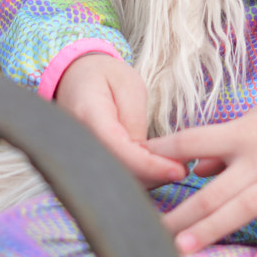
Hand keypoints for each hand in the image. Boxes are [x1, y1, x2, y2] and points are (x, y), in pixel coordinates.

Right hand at [53, 53, 187, 188]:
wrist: (74, 77)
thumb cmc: (103, 76)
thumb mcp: (128, 85)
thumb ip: (135, 120)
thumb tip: (145, 155)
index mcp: (88, 116)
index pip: (120, 152)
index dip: (150, 166)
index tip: (179, 170)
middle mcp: (77, 142)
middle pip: (118, 172)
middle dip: (153, 177)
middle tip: (182, 169)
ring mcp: (78, 155)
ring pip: (115, 179)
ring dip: (146, 180)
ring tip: (172, 167)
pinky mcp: (86, 162)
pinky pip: (111, 174)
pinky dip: (135, 177)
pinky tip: (155, 168)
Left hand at [145, 69, 256, 256]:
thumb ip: (230, 141)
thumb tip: (198, 164)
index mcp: (245, 131)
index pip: (192, 141)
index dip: (162, 153)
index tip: (135, 163)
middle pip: (212, 189)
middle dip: (181, 213)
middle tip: (151, 233)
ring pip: (242, 209)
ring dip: (212, 230)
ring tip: (183, 249)